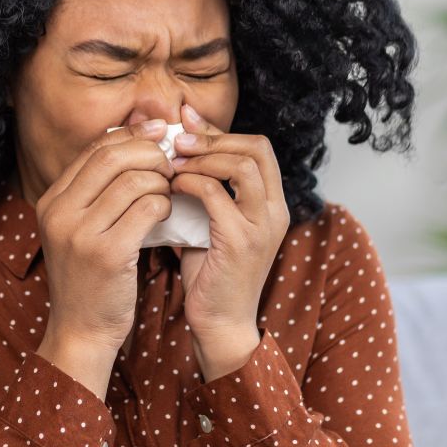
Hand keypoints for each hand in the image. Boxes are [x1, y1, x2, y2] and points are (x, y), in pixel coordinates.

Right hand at [36, 118, 176, 351]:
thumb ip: (97, 191)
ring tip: (168, 194)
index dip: (131, 134)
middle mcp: (59, 212)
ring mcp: (80, 233)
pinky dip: (163, 204)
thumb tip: (134, 140)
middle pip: (112, 157)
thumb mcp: (80, 229)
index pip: (95, 149)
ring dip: (161, 182)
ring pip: (133, 181)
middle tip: (171, 163)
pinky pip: (146, 209)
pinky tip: (166, 214)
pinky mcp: (106, 254)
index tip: (159, 132)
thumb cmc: (90, 278)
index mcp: (51, 200)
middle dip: (149, 152)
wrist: (80, 331)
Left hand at [170, 103, 289, 372]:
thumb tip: (176, 149)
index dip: (221, 130)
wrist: (220, 324)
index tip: (186, 123)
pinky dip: (192, 182)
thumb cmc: (209, 273)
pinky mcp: (241, 242)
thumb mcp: (209, 221)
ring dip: (204, 155)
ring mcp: (262, 226)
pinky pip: (217, 195)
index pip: (258, 146)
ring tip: (174, 159)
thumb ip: (202, 188)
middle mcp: (275, 210)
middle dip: (215, 136)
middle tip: (178, 138)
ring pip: (243, 165)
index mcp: (271, 203)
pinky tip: (172, 186)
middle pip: (258, 147)